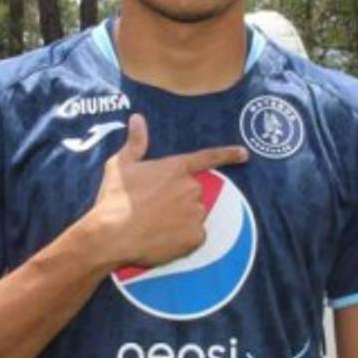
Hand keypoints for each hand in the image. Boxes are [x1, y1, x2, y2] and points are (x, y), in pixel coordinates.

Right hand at [83, 113, 247, 270]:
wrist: (112, 234)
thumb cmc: (114, 199)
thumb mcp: (120, 165)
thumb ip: (135, 142)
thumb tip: (137, 118)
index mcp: (175, 168)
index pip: (207, 158)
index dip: (228, 155)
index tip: (245, 154)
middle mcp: (191, 188)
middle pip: (194, 193)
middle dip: (180, 200)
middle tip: (155, 210)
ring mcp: (195, 213)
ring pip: (195, 215)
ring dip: (182, 219)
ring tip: (156, 226)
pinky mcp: (196, 237)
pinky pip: (195, 237)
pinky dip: (183, 239)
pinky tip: (163, 239)